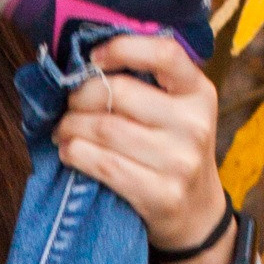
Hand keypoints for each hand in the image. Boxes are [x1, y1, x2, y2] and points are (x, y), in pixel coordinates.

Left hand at [53, 34, 238, 263]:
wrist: (196, 215)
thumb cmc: (173, 152)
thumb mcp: (177, 112)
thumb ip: (147, 84)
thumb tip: (84, 64)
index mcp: (199, 93)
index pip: (165, 53)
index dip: (122, 48)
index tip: (93, 58)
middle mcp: (194, 124)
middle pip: (119, 93)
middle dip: (80, 97)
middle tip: (68, 106)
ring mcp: (180, 161)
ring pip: (104, 129)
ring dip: (70, 127)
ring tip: (63, 131)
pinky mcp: (162, 194)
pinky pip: (103, 165)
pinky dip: (75, 154)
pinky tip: (69, 152)